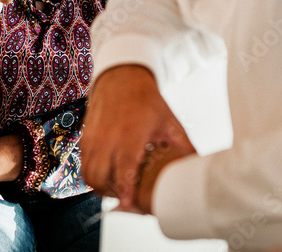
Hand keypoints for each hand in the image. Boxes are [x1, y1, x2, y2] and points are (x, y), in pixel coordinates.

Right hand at [80, 65, 194, 211]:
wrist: (122, 77)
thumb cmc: (145, 100)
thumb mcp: (169, 122)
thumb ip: (184, 147)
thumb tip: (199, 167)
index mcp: (130, 134)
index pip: (123, 169)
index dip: (124, 190)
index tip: (128, 204)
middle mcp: (107, 136)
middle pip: (99, 177)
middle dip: (110, 193)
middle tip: (125, 199)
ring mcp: (93, 137)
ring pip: (87, 173)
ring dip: (100, 186)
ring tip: (116, 189)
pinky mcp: (84, 136)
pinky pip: (82, 163)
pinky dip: (92, 173)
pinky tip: (107, 173)